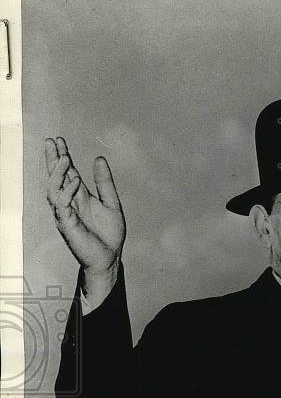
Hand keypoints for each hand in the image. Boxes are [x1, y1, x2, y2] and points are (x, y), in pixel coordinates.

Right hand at [44, 137, 124, 297]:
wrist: (109, 257)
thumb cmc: (109, 234)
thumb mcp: (111, 203)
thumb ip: (105, 183)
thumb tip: (99, 159)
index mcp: (80, 197)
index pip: (68, 173)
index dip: (63, 157)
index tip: (59, 140)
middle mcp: (69, 203)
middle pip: (57, 177)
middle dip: (53, 159)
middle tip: (52, 141)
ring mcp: (66, 213)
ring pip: (54, 188)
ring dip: (58, 172)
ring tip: (64, 157)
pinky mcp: (67, 224)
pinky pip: (62, 204)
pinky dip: (67, 191)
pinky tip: (75, 180)